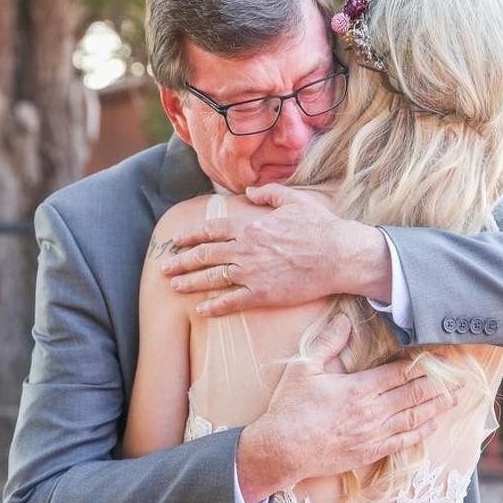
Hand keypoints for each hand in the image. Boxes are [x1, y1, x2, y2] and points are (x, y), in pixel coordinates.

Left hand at [162, 184, 391, 315]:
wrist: (338, 256)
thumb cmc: (320, 227)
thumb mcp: (294, 200)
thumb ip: (269, 194)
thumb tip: (249, 192)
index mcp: (250, 226)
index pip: (211, 231)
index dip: (191, 236)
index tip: (176, 241)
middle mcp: (245, 250)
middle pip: (204, 256)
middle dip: (181, 262)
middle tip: (164, 267)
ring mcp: (252, 273)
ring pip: (212, 279)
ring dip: (189, 283)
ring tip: (173, 287)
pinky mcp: (263, 294)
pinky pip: (232, 302)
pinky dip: (213, 307)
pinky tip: (200, 310)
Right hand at [235, 314, 454, 502]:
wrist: (281, 450)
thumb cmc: (290, 408)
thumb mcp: (304, 368)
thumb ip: (327, 342)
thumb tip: (344, 318)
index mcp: (359, 388)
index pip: (401, 373)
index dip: (424, 365)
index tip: (443, 358)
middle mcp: (373, 412)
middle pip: (415, 395)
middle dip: (440, 385)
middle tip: (461, 377)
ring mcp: (373, 434)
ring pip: (414, 418)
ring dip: (437, 407)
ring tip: (456, 399)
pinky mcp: (369, 452)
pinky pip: (403, 441)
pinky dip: (421, 432)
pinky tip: (433, 425)